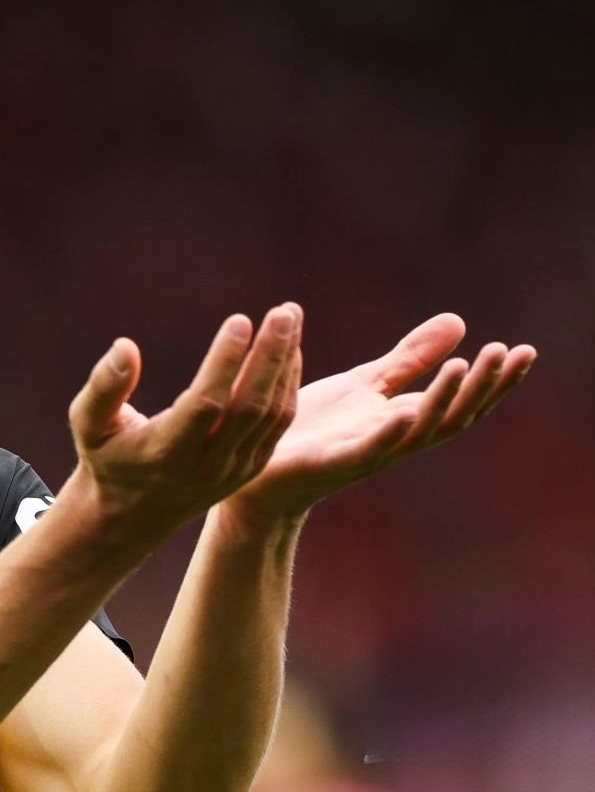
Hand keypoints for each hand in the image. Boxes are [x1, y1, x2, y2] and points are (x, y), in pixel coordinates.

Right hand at [67, 303, 302, 548]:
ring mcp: (234, 469)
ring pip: (272, 414)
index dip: (223, 364)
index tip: (239, 321)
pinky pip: (278, 424)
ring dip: (285, 365)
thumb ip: (103, 386)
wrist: (131, 514)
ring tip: (290, 318)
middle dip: (269, 357)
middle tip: (282, 313)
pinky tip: (288, 350)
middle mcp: (207, 465)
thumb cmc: (106, 456)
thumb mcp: (88, 424)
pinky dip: (287, 385)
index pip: (205, 404)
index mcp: (167, 452)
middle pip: (249, 408)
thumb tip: (125, 346)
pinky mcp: (249, 467)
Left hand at [223, 312, 535, 524]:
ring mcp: (370, 452)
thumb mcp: (367, 384)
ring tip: (463, 365)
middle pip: (454, 415)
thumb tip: (460, 321)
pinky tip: (407, 413)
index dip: (497, 379)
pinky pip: (371, 450)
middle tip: (507, 352)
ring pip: (420, 431)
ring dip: (444, 399)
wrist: (263, 470)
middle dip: (483, 386)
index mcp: (406, 417)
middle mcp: (396, 437)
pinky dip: (392, 433)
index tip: (527, 350)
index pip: (464, 399)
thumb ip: (410, 359)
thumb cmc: (315, 429)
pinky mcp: (336, 462)